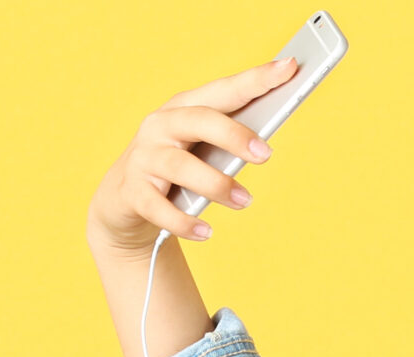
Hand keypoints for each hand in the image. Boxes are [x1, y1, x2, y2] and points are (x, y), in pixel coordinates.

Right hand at [85, 56, 301, 257]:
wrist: (124, 202)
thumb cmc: (177, 170)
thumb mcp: (202, 151)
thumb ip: (230, 143)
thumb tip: (266, 145)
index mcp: (184, 108)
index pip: (224, 90)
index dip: (255, 79)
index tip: (289, 67)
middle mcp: (160, 126)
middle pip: (199, 120)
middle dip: (234, 135)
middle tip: (266, 154)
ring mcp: (144, 158)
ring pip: (181, 166)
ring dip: (216, 184)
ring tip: (245, 201)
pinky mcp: (132, 192)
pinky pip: (158, 207)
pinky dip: (184, 221)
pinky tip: (206, 231)